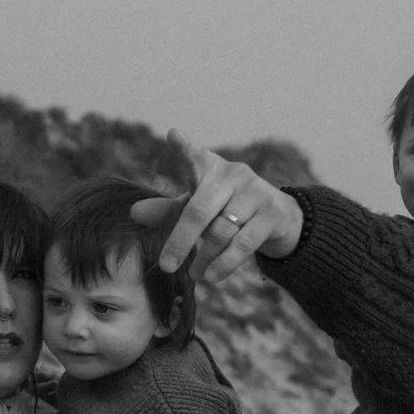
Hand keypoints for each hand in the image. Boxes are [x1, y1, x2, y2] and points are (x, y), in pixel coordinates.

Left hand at [130, 130, 304, 283]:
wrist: (279, 217)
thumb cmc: (228, 208)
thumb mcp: (198, 206)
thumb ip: (168, 210)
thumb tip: (134, 213)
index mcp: (211, 169)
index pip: (195, 157)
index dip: (185, 148)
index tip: (173, 136)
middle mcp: (234, 175)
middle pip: (200, 210)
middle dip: (181, 240)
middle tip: (166, 266)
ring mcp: (255, 193)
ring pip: (222, 231)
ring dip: (205, 257)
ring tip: (194, 275)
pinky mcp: (272, 214)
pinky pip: (244, 244)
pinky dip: (225, 264)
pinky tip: (212, 277)